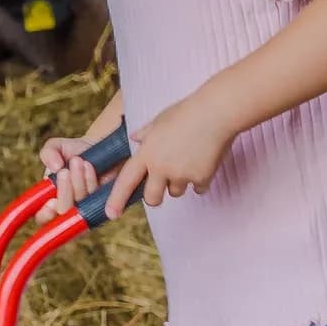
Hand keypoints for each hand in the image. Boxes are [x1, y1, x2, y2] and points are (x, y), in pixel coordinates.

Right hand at [36, 131, 108, 210]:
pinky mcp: (103, 203)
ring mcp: (87, 208)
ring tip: (78, 161)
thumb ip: (47, 154)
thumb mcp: (55, 147)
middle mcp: (68, 207)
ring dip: (78, 182)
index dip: (45, 214)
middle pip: (63, 212)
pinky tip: (88, 166)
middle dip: (64, 192)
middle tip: (64, 171)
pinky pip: (96, 199)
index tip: (51, 200)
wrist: (98, 146)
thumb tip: (54, 168)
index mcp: (50, 199)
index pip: (43, 217)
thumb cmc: (73, 150)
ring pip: (81, 205)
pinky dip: (90, 181)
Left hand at [108, 93, 239, 211]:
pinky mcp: (201, 178)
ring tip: (189, 159)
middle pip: (152, 198)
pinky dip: (201, 180)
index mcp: (147, 153)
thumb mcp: (160, 120)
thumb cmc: (187, 111)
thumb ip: (146, 133)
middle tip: (162, 185)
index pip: (126, 181)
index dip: (117, 199)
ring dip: (180, 183)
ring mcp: (181, 174)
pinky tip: (205, 160)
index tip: (110, 214)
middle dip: (155, 196)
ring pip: (176, 192)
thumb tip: (134, 137)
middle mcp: (161, 167)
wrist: (216, 112)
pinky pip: (199, 188)